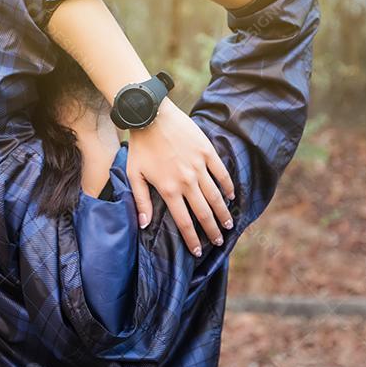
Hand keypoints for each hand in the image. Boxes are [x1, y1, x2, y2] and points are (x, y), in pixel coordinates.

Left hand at [126, 100, 234, 256]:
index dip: (193, 239)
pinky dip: (227, 186)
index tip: (199, 251)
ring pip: (215, 196)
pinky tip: (231, 196)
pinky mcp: (207, 152)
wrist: (151, 116)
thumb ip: (141, 201)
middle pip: (203, 212)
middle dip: (212, 230)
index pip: (184, 222)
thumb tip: (144, 225)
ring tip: (229, 224)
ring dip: (223, 212)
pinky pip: (221, 173)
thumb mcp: (134, 175)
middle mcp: (186, 181)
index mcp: (168, 189)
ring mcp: (199, 166)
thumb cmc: (140, 146)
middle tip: (220, 241)